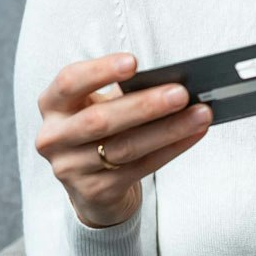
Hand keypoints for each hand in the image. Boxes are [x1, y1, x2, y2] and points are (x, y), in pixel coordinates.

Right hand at [35, 52, 212, 227]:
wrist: (91, 183)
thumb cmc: (103, 128)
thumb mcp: (102, 104)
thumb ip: (125, 92)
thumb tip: (174, 80)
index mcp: (54, 105)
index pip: (69, 83)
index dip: (100, 71)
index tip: (133, 63)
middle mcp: (55, 137)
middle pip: (100, 120)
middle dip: (145, 105)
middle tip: (182, 93)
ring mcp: (71, 168)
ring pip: (125, 147)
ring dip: (168, 129)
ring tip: (200, 113)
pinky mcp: (94, 191)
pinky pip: (140, 168)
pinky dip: (172, 148)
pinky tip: (195, 133)